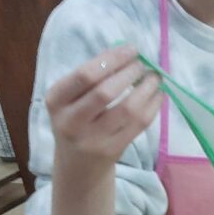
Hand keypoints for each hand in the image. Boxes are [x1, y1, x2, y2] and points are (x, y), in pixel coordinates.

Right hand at [46, 45, 162, 169]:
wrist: (77, 165)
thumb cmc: (76, 121)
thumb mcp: (70, 100)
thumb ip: (92, 77)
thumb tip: (126, 52)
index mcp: (56, 101)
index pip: (84, 75)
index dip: (112, 59)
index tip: (131, 49)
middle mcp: (70, 121)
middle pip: (105, 92)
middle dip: (129, 73)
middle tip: (143, 64)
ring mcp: (93, 139)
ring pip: (127, 109)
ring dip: (146, 88)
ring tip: (155, 77)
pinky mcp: (113, 150)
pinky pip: (139, 124)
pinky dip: (153, 105)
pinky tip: (158, 94)